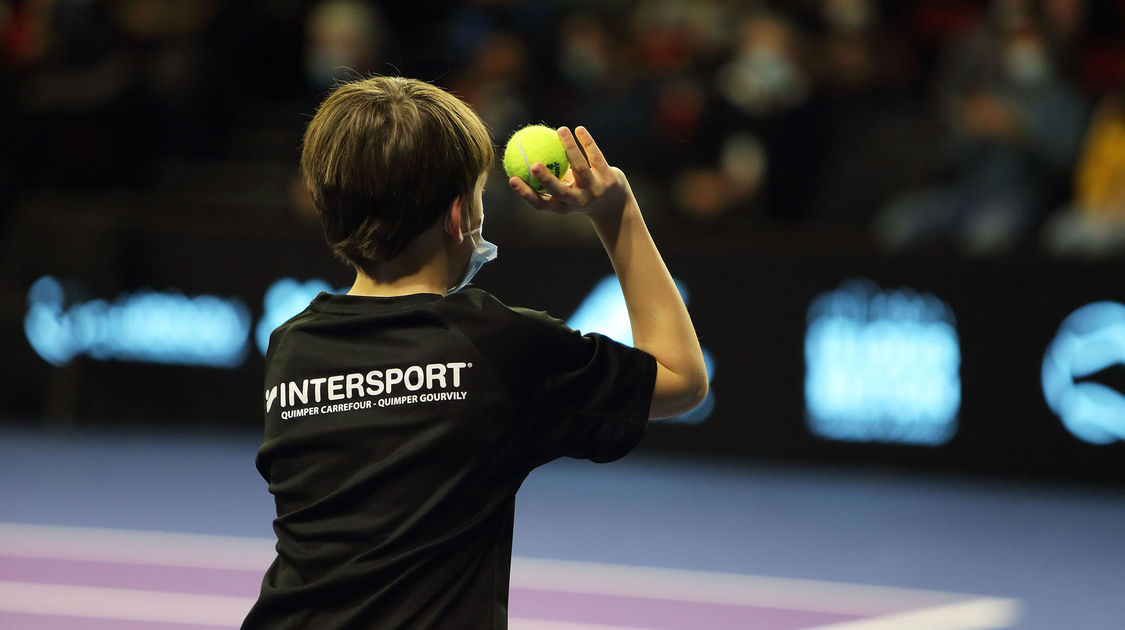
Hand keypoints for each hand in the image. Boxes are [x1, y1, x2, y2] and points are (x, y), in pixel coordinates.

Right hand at [508, 126, 631, 220]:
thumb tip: (522, 157)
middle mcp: (579, 201)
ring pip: (580, 168)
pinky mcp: (609, 178)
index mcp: (562, 206)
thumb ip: (548, 178)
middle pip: (560, 191)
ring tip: (561, 130)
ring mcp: (595, 190)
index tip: (512, 179)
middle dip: (547, 179)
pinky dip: (586, 142)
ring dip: (570, 148)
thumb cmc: (579, 193)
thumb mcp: (564, 190)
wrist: (614, 204)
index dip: (525, 194)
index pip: (541, 204)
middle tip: (534, 164)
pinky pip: (595, 156)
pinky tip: (578, 129)